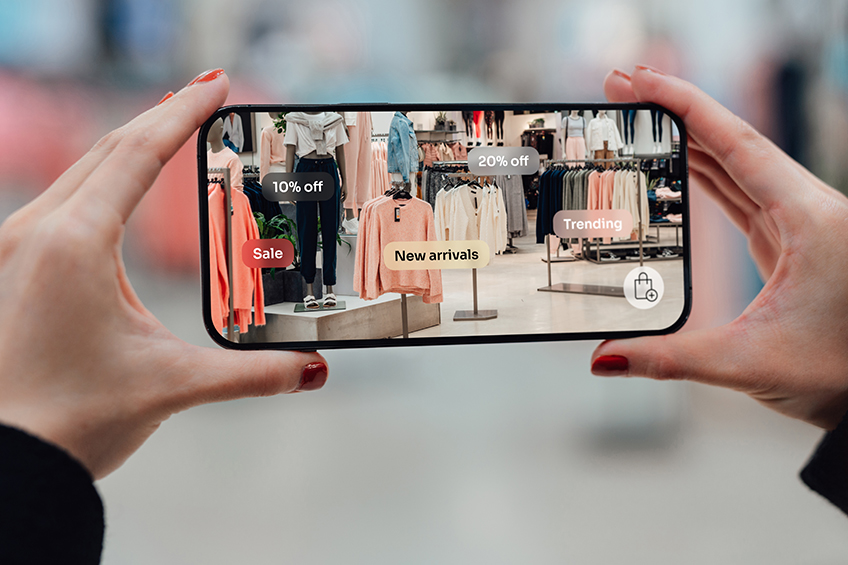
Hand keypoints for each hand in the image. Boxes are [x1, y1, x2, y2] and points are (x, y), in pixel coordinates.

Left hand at [0, 69, 327, 478]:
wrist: (9, 460)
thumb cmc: (71, 417)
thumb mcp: (174, 382)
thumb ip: (253, 373)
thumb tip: (313, 370)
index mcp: (75, 242)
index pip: (140, 153)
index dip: (184, 113)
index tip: (216, 87)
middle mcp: (37, 230)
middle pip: (110, 147)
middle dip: (162, 115)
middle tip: (206, 94)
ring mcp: (16, 244)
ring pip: (84, 168)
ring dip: (132, 143)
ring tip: (174, 127)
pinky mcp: (13, 262)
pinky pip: (66, 195)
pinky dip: (104, 174)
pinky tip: (123, 181)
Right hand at [592, 66, 847, 429]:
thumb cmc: (842, 374)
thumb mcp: (746, 362)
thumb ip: (667, 359)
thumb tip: (605, 358)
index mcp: (810, 220)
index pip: (736, 145)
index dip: (684, 105)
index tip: (640, 81)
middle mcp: (809, 210)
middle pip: (731, 142)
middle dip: (674, 112)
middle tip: (622, 89)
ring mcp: (800, 223)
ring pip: (736, 165)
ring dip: (688, 140)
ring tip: (640, 121)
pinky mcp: (790, 241)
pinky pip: (741, 192)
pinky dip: (705, 174)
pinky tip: (679, 166)